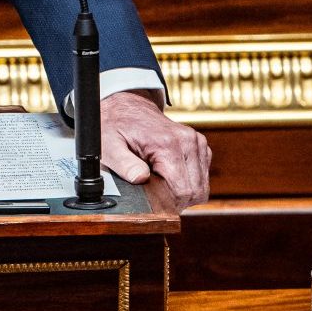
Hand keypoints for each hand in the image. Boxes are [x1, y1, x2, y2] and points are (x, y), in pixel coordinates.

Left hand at [98, 90, 209, 209]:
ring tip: (160, 182)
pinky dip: (188, 181)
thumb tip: (140, 178)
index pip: (183, 190)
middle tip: (156, 194)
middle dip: (177, 200)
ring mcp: (197, 142)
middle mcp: (188, 141)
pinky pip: (202, 176)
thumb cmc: (116, 126)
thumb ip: (123, 164)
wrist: (128, 107)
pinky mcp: (200, 145)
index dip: (169, 204)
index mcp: (168, 144)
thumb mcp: (109, 145)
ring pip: (202, 187)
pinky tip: (169, 174)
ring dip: (183, 191)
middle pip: (196, 191)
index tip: (153, 201)